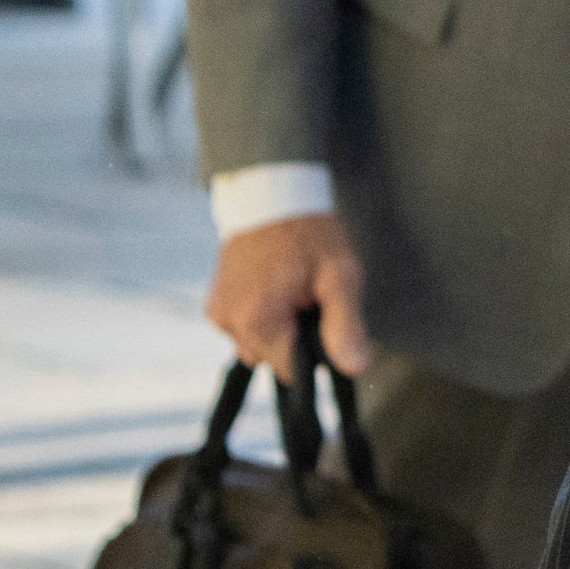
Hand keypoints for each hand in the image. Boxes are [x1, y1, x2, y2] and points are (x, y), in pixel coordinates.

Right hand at [205, 213, 372, 378]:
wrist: (272, 196)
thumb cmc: (309, 235)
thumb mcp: (340, 277)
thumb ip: (346, 326)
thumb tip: (354, 369)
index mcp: (257, 322)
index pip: (291, 372)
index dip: (315, 354)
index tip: (324, 322)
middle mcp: (228, 324)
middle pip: (273, 359)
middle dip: (295, 339)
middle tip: (309, 298)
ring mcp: (218, 314)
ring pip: (258, 345)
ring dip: (278, 328)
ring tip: (292, 289)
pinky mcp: (215, 304)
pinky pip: (245, 327)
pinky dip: (263, 316)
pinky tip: (275, 287)